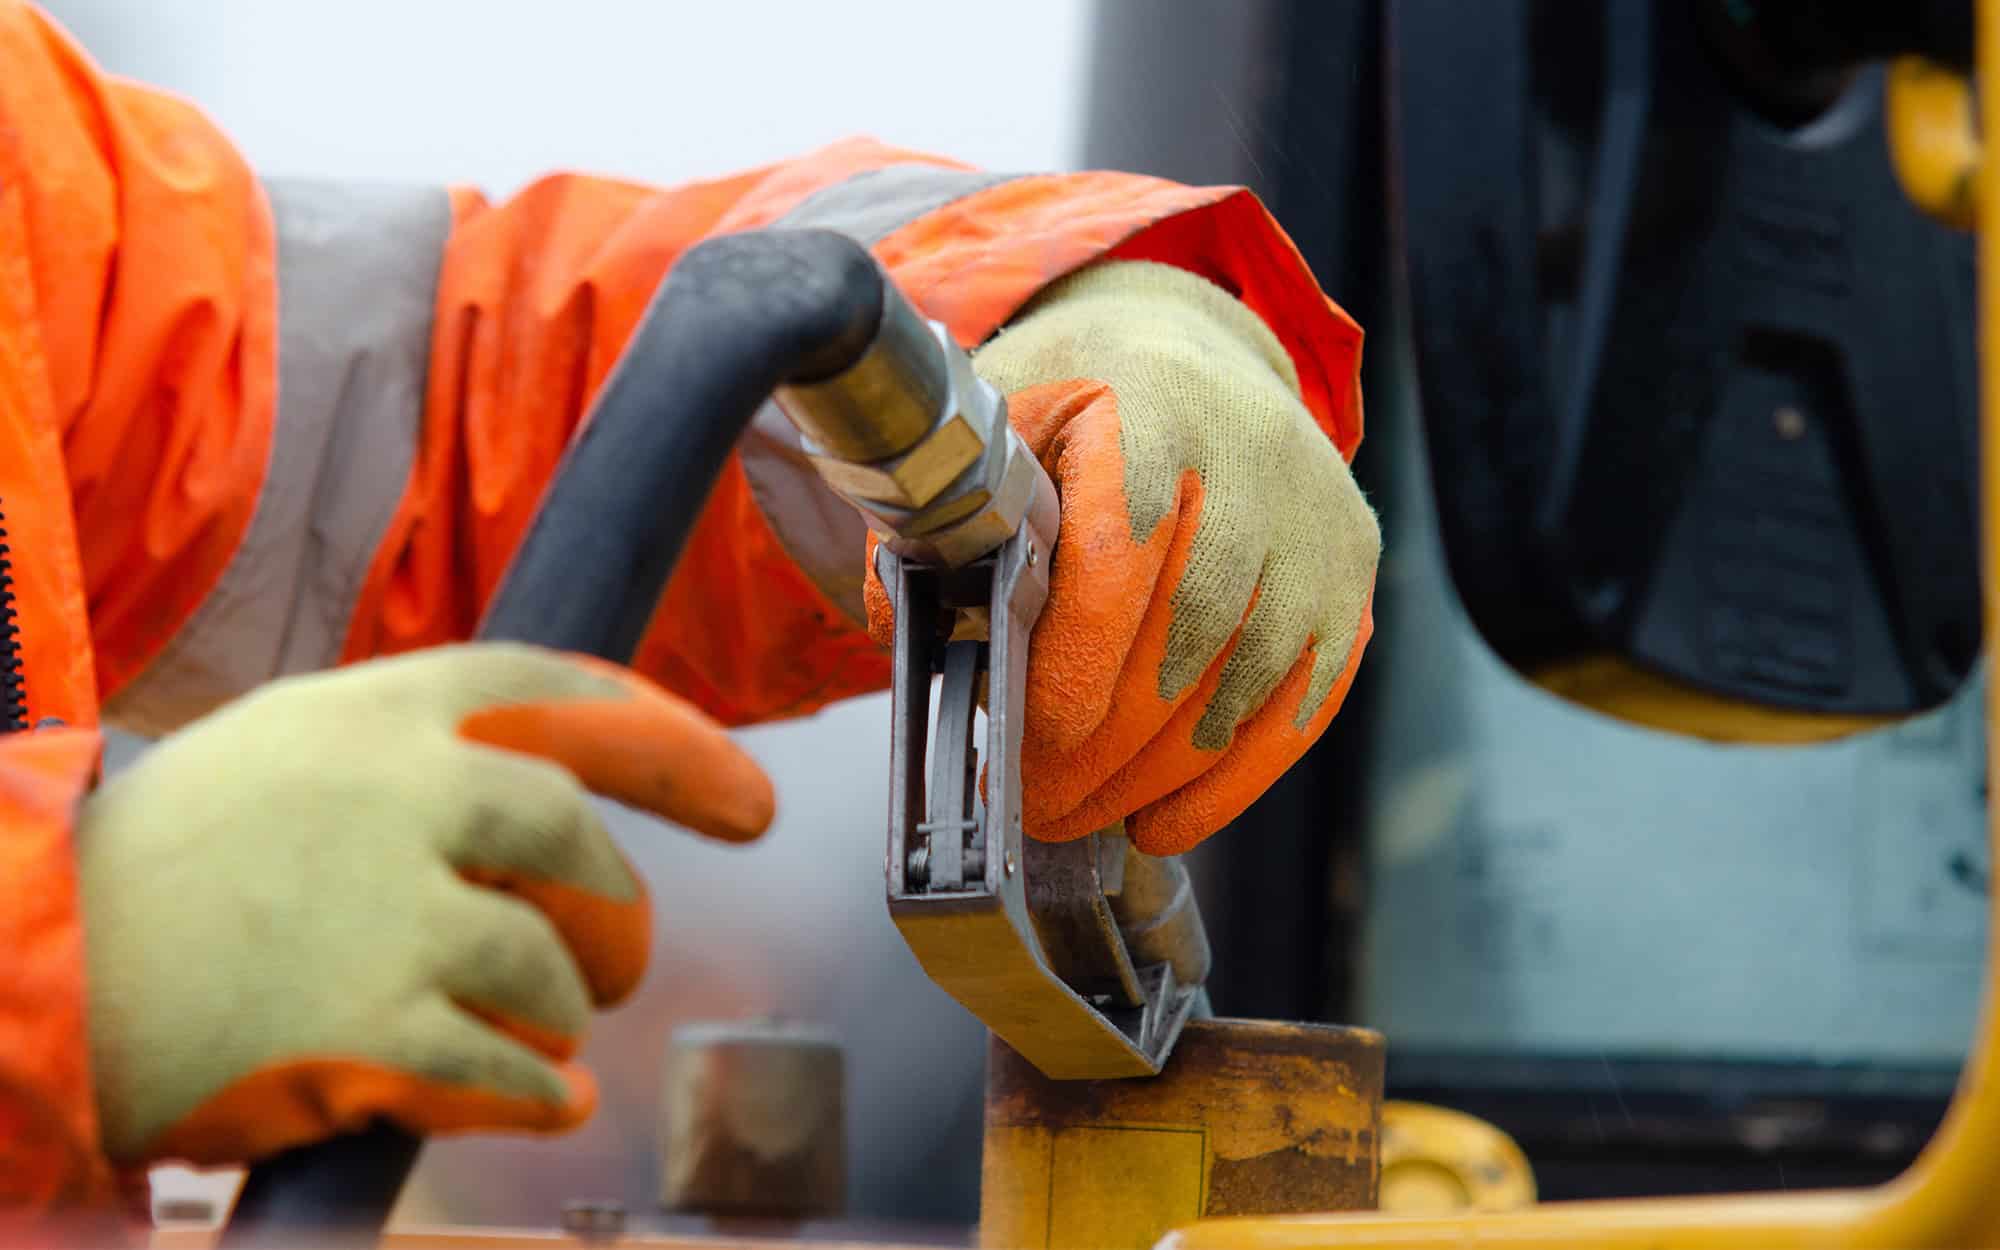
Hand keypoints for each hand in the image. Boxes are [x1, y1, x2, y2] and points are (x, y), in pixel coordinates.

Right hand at [77, 643, 771, 1165]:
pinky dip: (540, 1089)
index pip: (561, 692)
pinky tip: (544, 1096)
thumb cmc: (162, 866)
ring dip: (562, 1008)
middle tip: (622, 960)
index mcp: (375, 711)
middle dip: (618, 911)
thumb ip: (415, 757)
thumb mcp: (285, 754)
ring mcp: (386, 909)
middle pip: (577, 841)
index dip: (671, 741)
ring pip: (554, 964)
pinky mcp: (368, 1028)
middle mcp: (397, 792)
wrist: (30, 960)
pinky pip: (512, 1066)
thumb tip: (554, 800)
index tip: (747, 797)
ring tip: (530, 1029)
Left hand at [869, 260, 1377, 854]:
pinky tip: (1163, 820)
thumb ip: (943, 524)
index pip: (1123, 557)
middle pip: (1187, 640)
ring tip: (1080, 814)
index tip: (1025, 738)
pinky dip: (1232, 782)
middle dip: (1103, 748)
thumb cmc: (1084, 407)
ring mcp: (1316, 524)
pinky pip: (1303, 704)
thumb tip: (906, 628)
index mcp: (1152, 410)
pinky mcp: (1350, 577)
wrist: (1195, 357)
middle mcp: (1255, 461)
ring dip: (1155, 776)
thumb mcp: (994, 431)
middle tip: (1035, 805)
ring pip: (1245, 688)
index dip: (1076, 665)